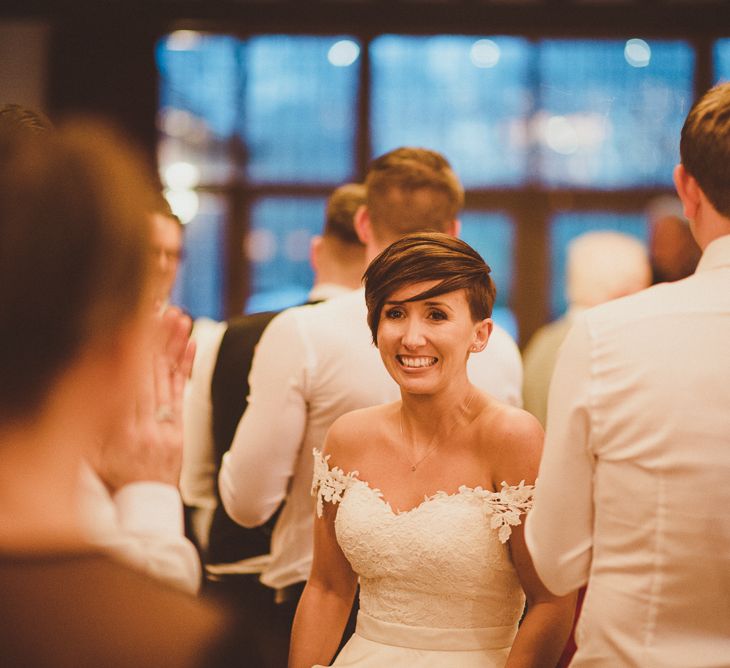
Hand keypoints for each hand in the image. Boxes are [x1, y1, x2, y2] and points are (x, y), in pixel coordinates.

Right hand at [94, 307, 194, 490]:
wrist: (142, 504)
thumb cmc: (110, 476)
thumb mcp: (92, 455)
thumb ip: (93, 423)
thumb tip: (90, 380)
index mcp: (117, 435)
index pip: (126, 386)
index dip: (130, 353)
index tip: (133, 324)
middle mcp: (142, 430)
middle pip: (148, 377)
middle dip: (153, 340)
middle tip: (161, 309)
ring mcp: (164, 429)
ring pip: (167, 381)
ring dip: (174, 347)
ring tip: (180, 318)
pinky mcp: (179, 429)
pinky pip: (181, 394)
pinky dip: (187, 367)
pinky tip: (193, 344)